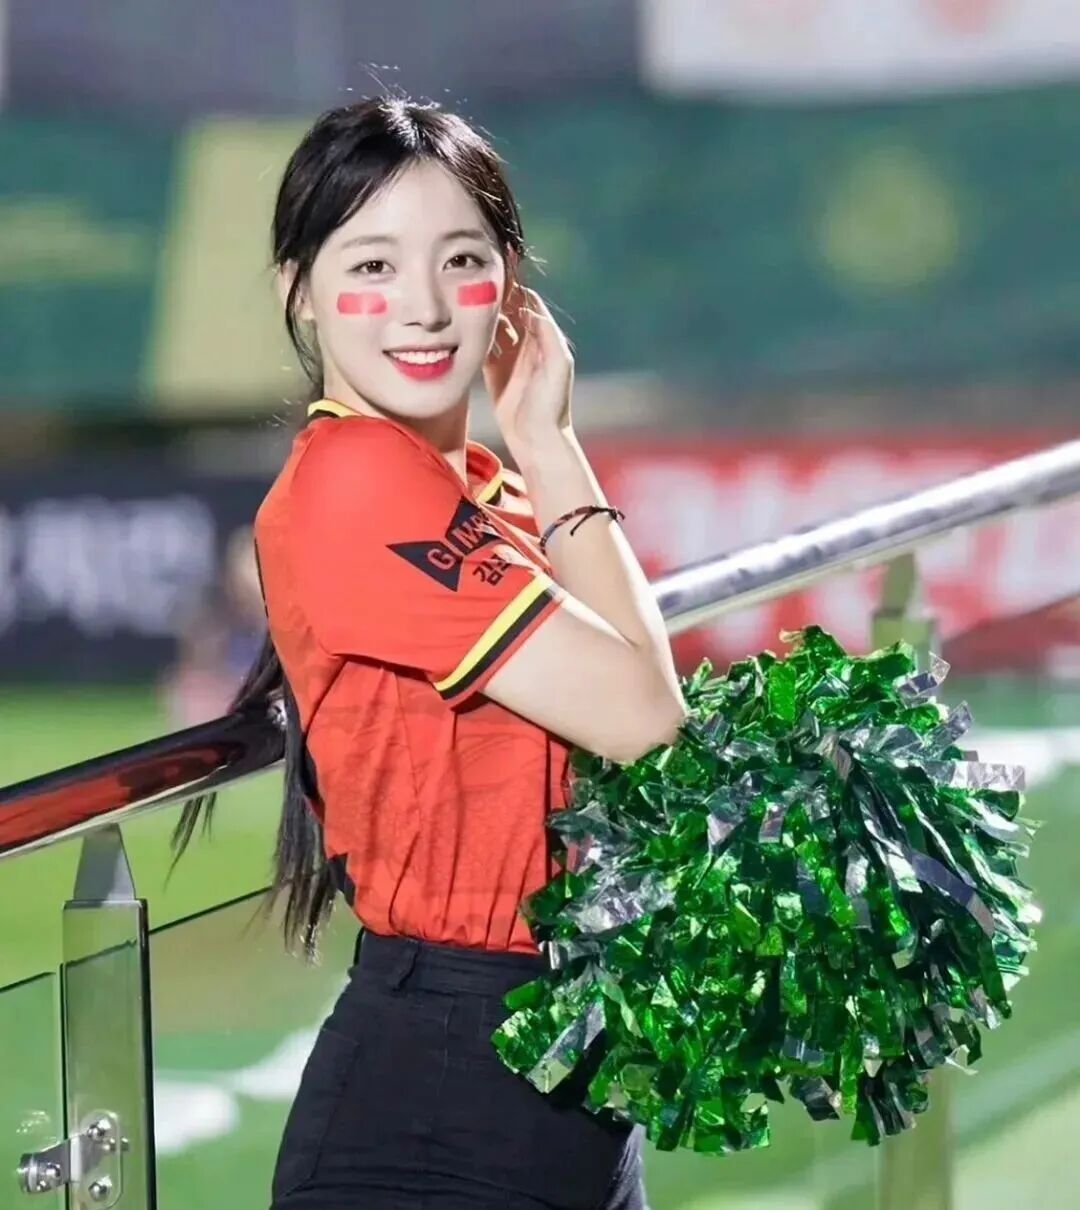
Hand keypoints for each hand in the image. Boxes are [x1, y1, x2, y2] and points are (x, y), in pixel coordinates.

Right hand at [483, 280, 573, 456]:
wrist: (537, 438)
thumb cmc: (552, 404)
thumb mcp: (558, 365)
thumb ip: (548, 334)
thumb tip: (529, 308)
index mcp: (544, 339)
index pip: (529, 305)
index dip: (516, 290)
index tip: (498, 276)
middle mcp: (526, 345)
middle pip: (508, 313)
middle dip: (495, 300)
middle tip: (475, 286)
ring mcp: (509, 358)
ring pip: (493, 328)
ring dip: (482, 318)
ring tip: (466, 305)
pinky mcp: (493, 373)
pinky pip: (482, 349)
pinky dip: (474, 339)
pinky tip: (463, 330)